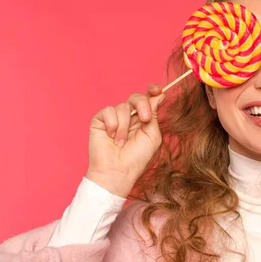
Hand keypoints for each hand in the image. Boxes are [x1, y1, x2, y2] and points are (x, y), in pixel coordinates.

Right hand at [87, 83, 165, 197]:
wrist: (117, 171)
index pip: (148, 98)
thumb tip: (160, 95)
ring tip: (121, 143)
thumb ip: (154, 115)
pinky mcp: (100, 120)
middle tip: (144, 119)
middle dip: (142, 105)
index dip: (153, 91)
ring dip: (125, 127)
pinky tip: (111, 137)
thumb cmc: (136, 158)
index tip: (158, 90)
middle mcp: (129, 116)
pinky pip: (109, 111)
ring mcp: (114, 117)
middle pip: (136, 97)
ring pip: (123, 106)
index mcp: (143, 119)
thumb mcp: (152, 135)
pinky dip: (113, 125)